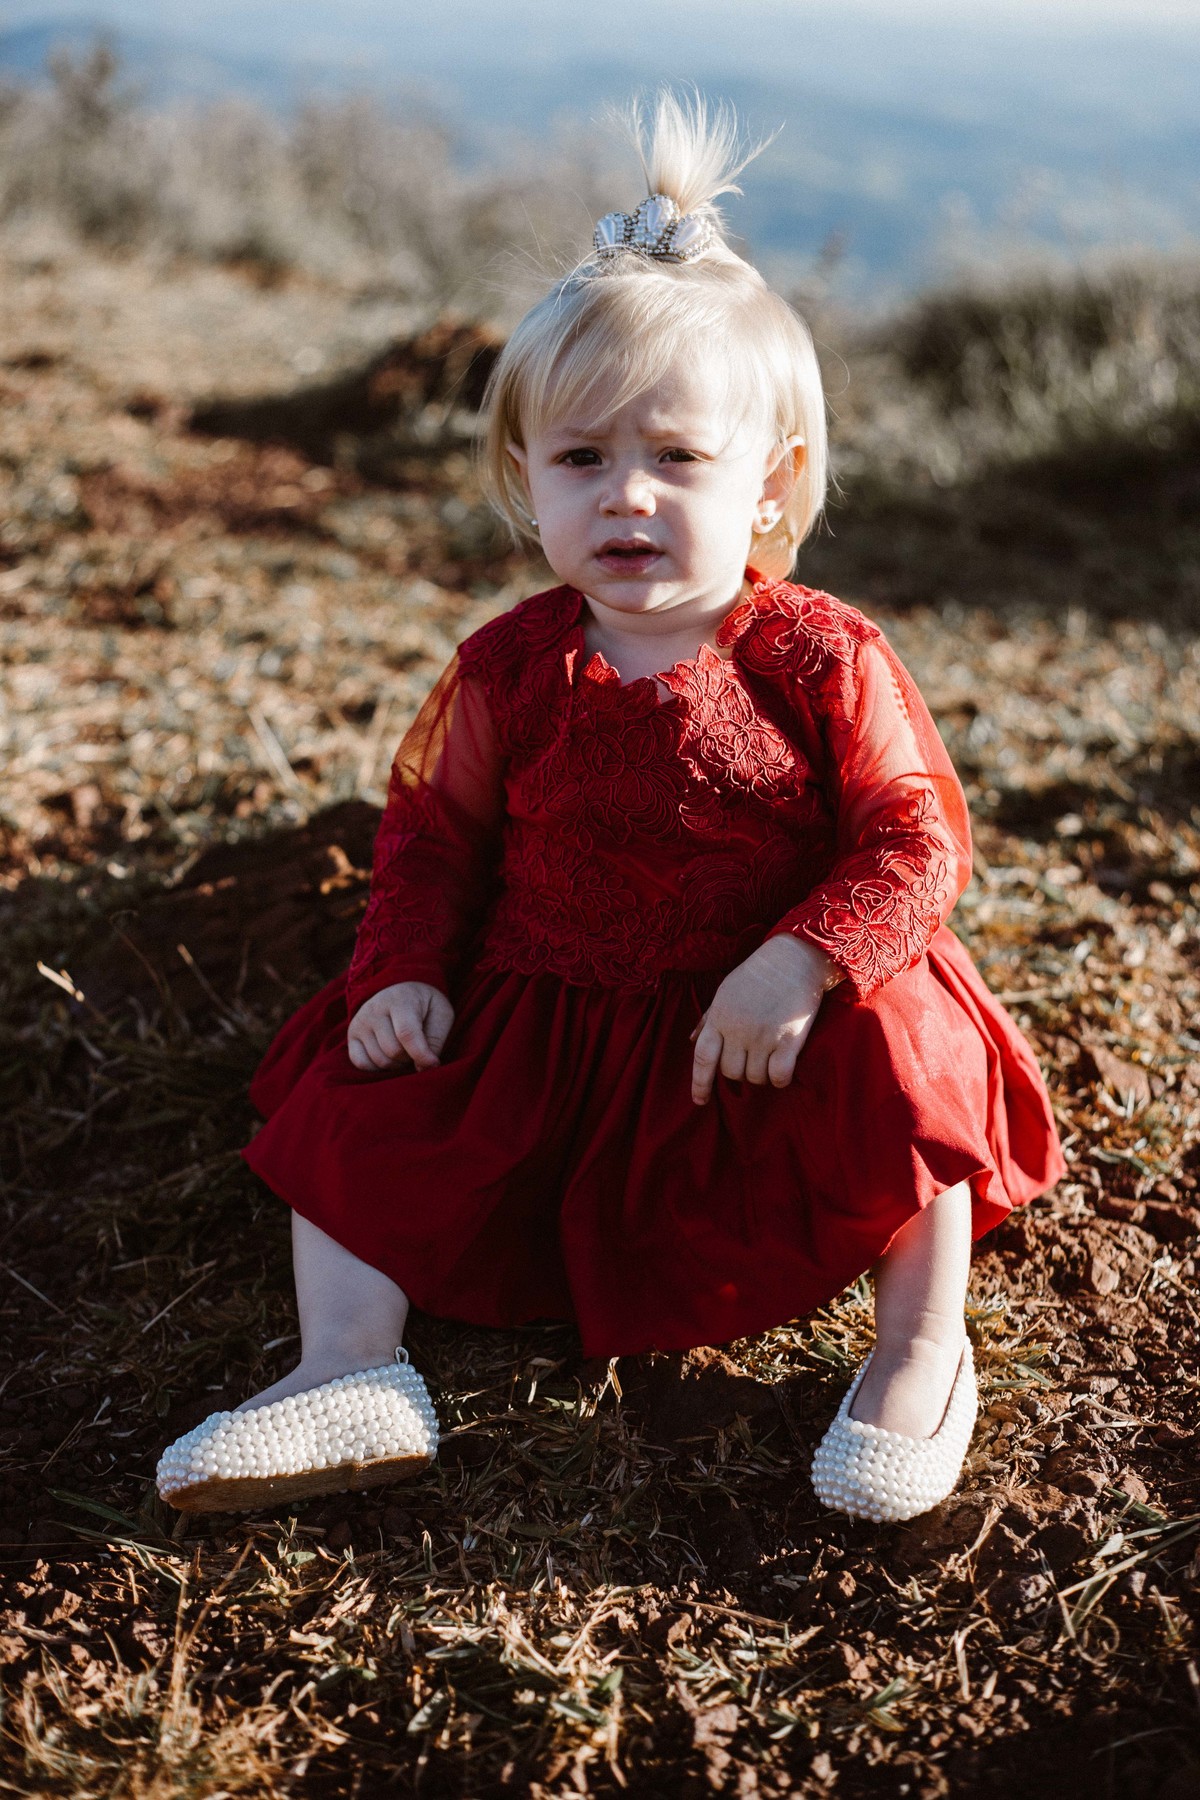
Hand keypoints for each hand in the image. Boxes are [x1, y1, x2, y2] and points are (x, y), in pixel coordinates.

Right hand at [347, 982, 454, 1072]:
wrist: (401, 993)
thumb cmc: (426, 1007)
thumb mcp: (441, 1015)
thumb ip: (435, 1040)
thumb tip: (423, 1068)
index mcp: (400, 999)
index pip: (406, 1032)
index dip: (421, 1054)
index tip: (433, 1064)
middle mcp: (375, 1008)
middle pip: (393, 1051)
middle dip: (410, 1058)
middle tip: (417, 1049)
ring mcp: (360, 1022)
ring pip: (380, 1060)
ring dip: (397, 1064)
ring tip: (405, 1050)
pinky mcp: (352, 1035)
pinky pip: (362, 1064)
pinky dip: (378, 1068)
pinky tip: (389, 1057)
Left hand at [690, 936, 837, 1105]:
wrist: (794, 959)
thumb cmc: (757, 975)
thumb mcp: (726, 992)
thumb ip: (709, 1018)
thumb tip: (692, 1040)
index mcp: (720, 1017)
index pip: (702, 1058)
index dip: (699, 1083)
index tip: (699, 1101)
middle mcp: (738, 1029)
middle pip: (731, 1072)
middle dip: (738, 1072)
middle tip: (750, 1059)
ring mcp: (763, 1036)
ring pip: (755, 1077)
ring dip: (760, 1075)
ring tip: (768, 1058)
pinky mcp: (789, 1040)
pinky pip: (779, 1076)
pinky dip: (779, 1079)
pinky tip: (782, 1069)